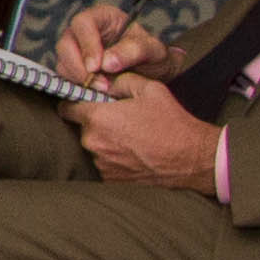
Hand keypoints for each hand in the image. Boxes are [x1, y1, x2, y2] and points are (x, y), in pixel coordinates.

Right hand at [53, 0, 176, 85]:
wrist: (154, 72)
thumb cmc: (153, 55)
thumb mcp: (152, 50)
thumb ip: (132, 51)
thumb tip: (106, 63)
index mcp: (102, 17)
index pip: (83, 24)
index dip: (87, 45)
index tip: (97, 67)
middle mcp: (84, 32)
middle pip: (66, 44)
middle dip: (79, 66)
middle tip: (99, 84)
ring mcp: (77, 50)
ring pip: (63, 62)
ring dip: (78, 79)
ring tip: (103, 90)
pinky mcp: (74, 69)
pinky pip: (66, 77)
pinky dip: (78, 87)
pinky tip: (96, 93)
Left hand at [68, 76, 220, 186]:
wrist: (193, 159)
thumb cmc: (172, 122)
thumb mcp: (150, 88)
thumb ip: (120, 80)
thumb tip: (103, 81)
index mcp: (97, 117)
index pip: (65, 107)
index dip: (74, 102)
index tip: (85, 101)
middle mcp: (93, 142)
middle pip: (81, 127)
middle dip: (95, 122)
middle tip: (119, 120)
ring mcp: (101, 163)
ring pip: (93, 146)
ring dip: (105, 141)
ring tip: (131, 138)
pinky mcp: (110, 179)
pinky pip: (104, 163)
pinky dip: (113, 157)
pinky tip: (134, 153)